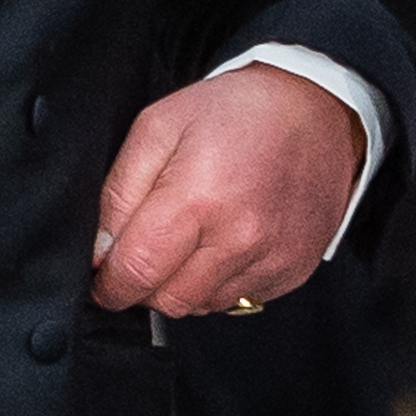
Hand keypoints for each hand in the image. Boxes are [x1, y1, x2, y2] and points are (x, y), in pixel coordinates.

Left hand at [92, 67, 364, 315]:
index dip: (108, 283)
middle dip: (144, 285)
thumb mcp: (157, 126)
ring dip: (183, 283)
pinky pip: (238, 299)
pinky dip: (220, 281)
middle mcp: (240, 238)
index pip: (136, 273)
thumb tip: (100, 251)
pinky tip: (225, 241)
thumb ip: (119, 191)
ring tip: (192, 237)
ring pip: (201, 306)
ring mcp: (271, 259)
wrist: (315, 109)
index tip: (102, 276)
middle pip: (167, 301)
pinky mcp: (292, 270)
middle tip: (147, 250)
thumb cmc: (234, 111)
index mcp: (199, 199)